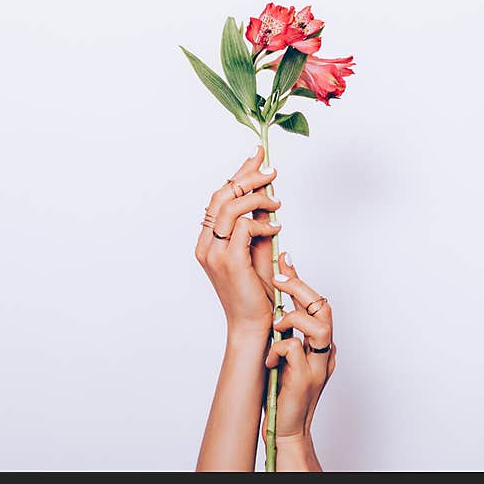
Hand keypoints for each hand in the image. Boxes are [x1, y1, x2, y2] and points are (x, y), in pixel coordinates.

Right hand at [195, 146, 279, 337]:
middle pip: (222, 195)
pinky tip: (276, 229)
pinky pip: (245, 227)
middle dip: (248, 177)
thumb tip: (268, 197)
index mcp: (208, 241)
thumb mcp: (259, 250)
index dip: (238, 174)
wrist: (254, 325)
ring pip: (232, 206)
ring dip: (258, 197)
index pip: (219, 198)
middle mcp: (206, 245)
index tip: (257, 157)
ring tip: (277, 200)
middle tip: (271, 170)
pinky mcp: (230, 261)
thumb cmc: (257, 293)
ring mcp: (214, 253)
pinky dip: (263, 223)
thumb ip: (260, 224)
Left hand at [263, 254, 334, 469]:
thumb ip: (285, 332)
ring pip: (318, 325)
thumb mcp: (284, 355)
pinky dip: (278, 350)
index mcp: (320, 343)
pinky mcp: (307, 379)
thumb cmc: (282, 391)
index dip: (300, 280)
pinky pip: (294, 349)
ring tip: (275, 327)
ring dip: (291, 319)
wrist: (286, 428)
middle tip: (276, 279)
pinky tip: (270, 362)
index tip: (284, 259)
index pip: (316, 302)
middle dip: (299, 288)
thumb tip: (273, 303)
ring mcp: (319, 365)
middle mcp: (325, 351)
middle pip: (323, 307)